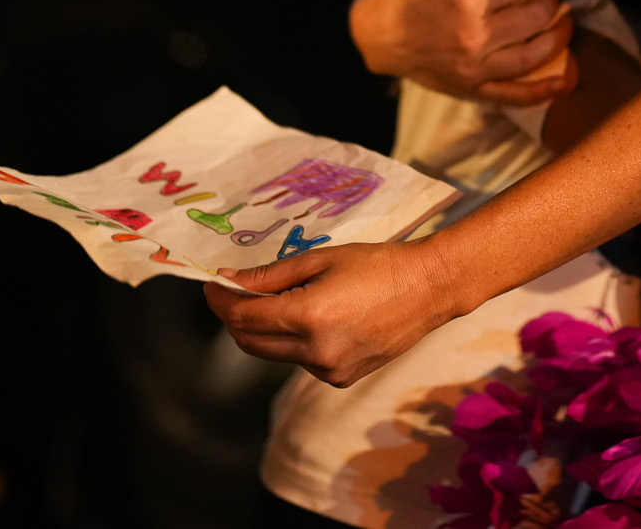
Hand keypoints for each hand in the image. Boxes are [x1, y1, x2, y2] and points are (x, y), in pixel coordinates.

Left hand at [203, 240, 462, 386]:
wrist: (428, 290)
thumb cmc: (377, 265)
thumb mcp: (321, 260)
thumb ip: (271, 276)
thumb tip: (230, 281)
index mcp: (310, 317)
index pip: (245, 317)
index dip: (221, 301)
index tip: (212, 286)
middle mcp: (316, 352)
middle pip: (251, 342)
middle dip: (236, 318)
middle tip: (232, 292)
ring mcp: (329, 371)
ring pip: (276, 353)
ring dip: (267, 329)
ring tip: (285, 298)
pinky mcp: (340, 379)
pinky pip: (301, 360)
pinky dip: (294, 341)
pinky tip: (315, 317)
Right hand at [348, 0, 574, 104]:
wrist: (376, 34)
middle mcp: (474, 36)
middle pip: (537, 13)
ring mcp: (475, 68)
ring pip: (536, 52)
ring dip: (558, 31)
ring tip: (562, 16)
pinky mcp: (473, 89)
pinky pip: (517, 95)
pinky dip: (546, 89)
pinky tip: (567, 77)